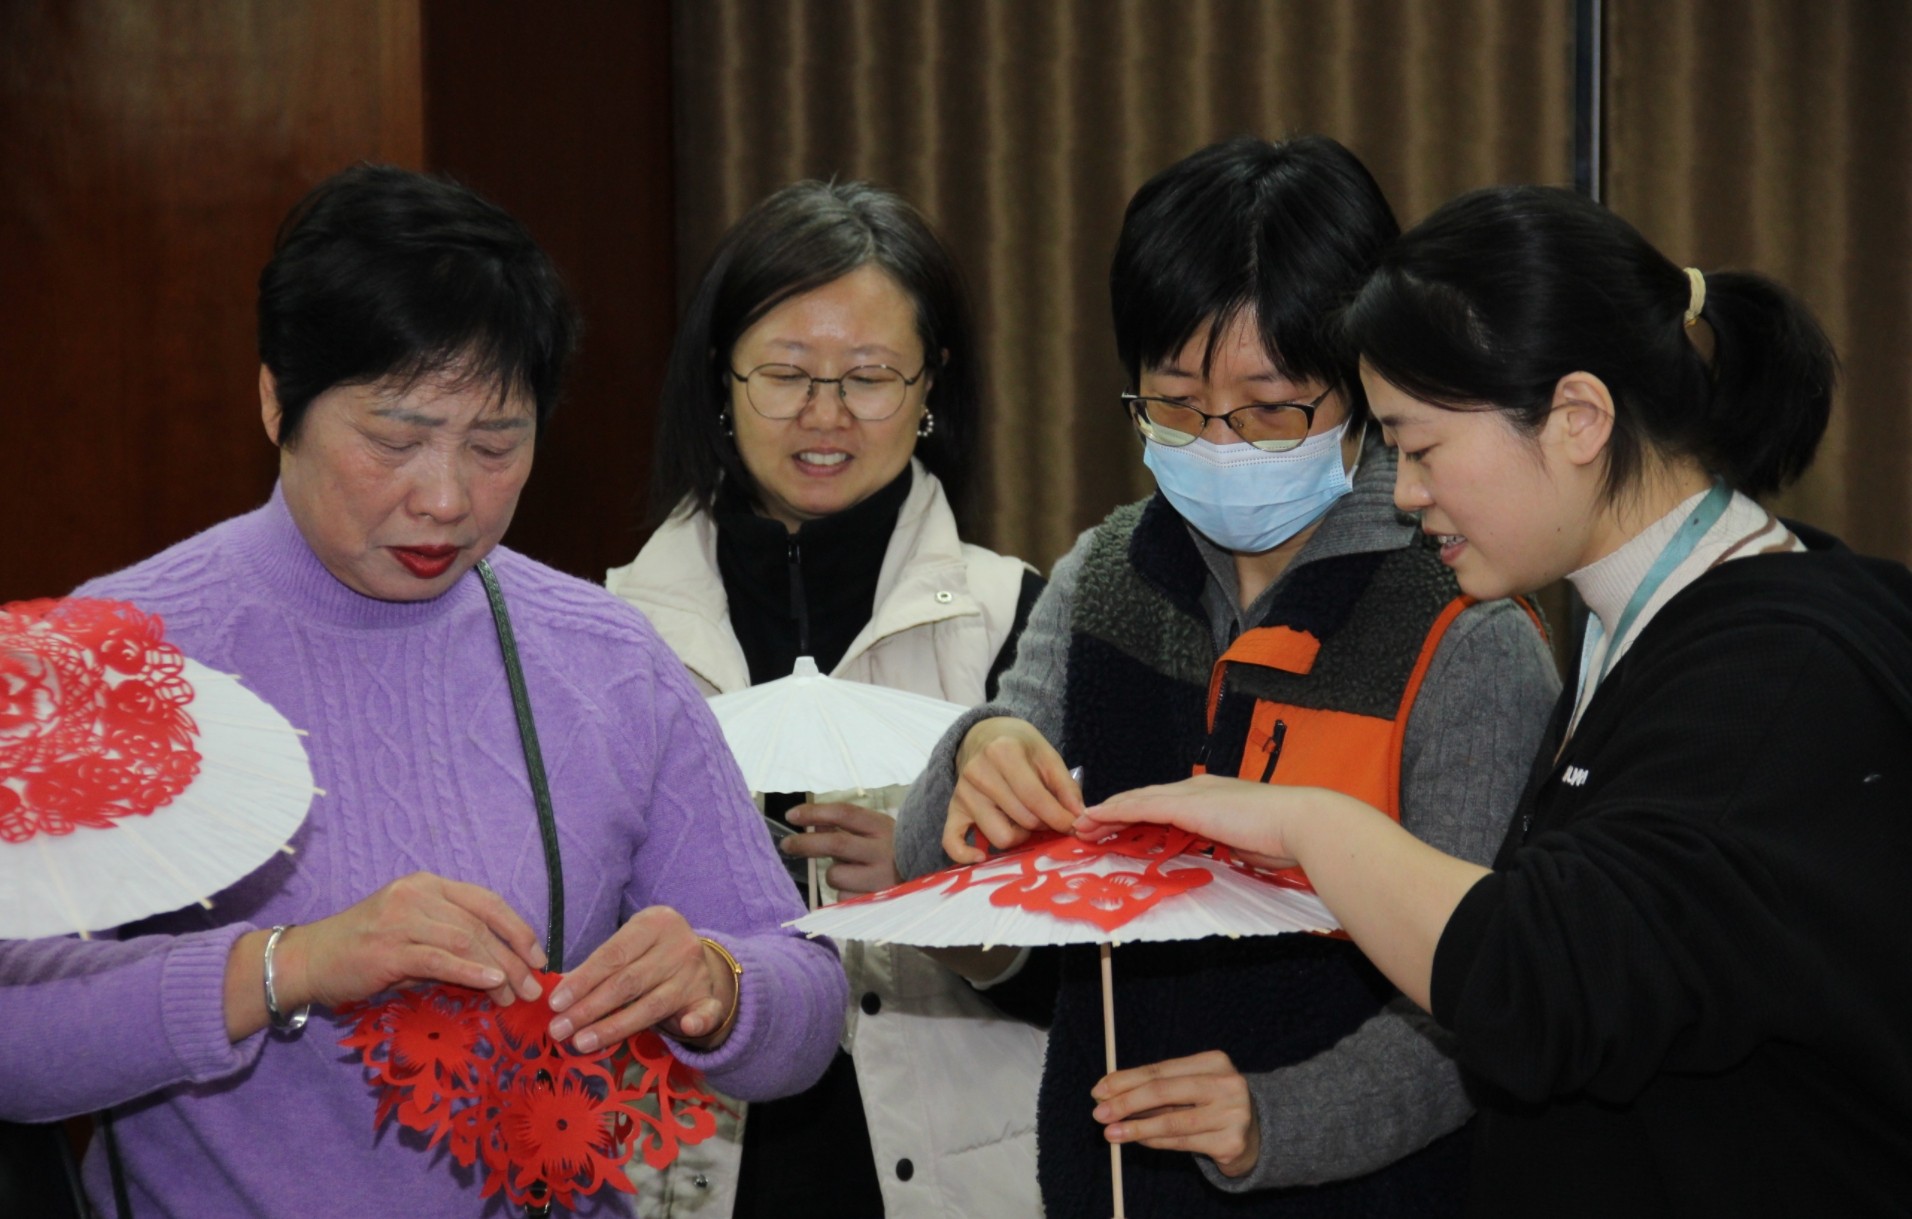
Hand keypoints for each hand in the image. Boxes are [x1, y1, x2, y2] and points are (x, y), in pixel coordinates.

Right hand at [280, 872, 547, 1012]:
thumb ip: (451, 944)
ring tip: (513, 997)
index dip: (517, 928)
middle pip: (480, 924)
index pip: (486, 901)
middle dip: (513, 958)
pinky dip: (470, 972)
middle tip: (531, 987)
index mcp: (428, 885)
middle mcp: (417, 894)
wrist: (307, 961)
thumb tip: (501, 971)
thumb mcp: (412, 937)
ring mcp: (401, 918)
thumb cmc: (364, 952)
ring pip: (465, 940)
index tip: (538, 956)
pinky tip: (491, 984)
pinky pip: (439, 959)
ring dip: (497, 970)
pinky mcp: (388, 948)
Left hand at [545, 906, 737, 1052]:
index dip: (582, 980)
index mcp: (656, 923)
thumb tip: (559, 995)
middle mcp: (679, 946)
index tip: (555, 1003)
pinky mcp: (709, 999)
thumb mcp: (629, 946)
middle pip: (628, 982)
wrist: (697, 959)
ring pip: (652, 1005)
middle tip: (559, 1029)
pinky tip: (687, 1029)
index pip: (613, 954)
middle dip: (589, 1008)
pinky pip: (706, 1013)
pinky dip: (699, 1021)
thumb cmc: (650, 953)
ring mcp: (696, 973)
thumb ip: (601, 966)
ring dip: (614, 1027)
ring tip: (581, 1042)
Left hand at [782, 802, 897, 896]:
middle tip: (786, 845)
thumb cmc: (898, 854)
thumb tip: (815, 822)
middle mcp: (883, 852)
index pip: (844, 813)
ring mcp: (880, 879)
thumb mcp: (879, 833)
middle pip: (836, 843)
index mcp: (883, 828)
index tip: (792, 815)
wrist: (933, 887)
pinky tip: (861, 892)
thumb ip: (849, 827)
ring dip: (833, 874)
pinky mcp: (876, 904)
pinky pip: (844, 899)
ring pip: (836, 875)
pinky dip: (844, 895)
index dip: (814, 812)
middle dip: (805, 843)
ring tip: (852, 875)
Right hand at [943, 716, 1082, 862]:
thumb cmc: (1019, 746)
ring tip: (1024, 820)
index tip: (1075, 825)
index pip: (1036, 799)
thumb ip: (1066, 786)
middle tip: (1048, 815)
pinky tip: (981, 856)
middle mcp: (978, 772)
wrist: (983, 735)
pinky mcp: (953, 809)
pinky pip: (952, 841)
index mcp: (1003, 753)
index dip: (1060, 818)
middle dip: (1043, 824)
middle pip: (1022, 820)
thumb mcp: (1047, 755)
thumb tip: (1079, 818)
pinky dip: (965, 854)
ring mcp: (962, 793)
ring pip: (999, 837)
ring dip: (1019, 835)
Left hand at [1077, 774, 1346, 870]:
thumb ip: (1230, 843)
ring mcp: (1191, 795)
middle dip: (1115, 812)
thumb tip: (1226, 851)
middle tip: (1088, 825)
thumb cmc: (1283, 837)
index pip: (1166, 804)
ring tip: (1082, 824)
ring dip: (1107, 813)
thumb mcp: (1247, 842)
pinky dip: (1115, 812)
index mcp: (1212, 797)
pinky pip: (1140, 807)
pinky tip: (1095, 818)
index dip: (1139, 814)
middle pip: (1145, 799)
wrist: (1299, 823)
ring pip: (1137, 801)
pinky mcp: (1185, 805)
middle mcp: (1197, 790)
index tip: (1119, 826)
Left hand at [1092, 1050, 1259, 1177]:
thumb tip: (1108, 1093)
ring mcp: (1232, 1114)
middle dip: (1126, 1102)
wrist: (1257, 1136)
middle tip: (1099, 1113)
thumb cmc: (1211, 1105)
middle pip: (1164, 1091)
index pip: (1160, 1069)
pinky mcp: (1231, 1142)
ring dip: (1135, 1128)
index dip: (1126, 1080)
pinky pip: (1182, 1142)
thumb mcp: (1189, 1088)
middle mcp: (1227, 1084)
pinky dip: (1155, 1141)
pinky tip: (1138, 1140)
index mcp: (1214, 1061)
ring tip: (1110, 1133)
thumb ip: (1155, 1088)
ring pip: (1172, 1121)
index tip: (1099, 1090)